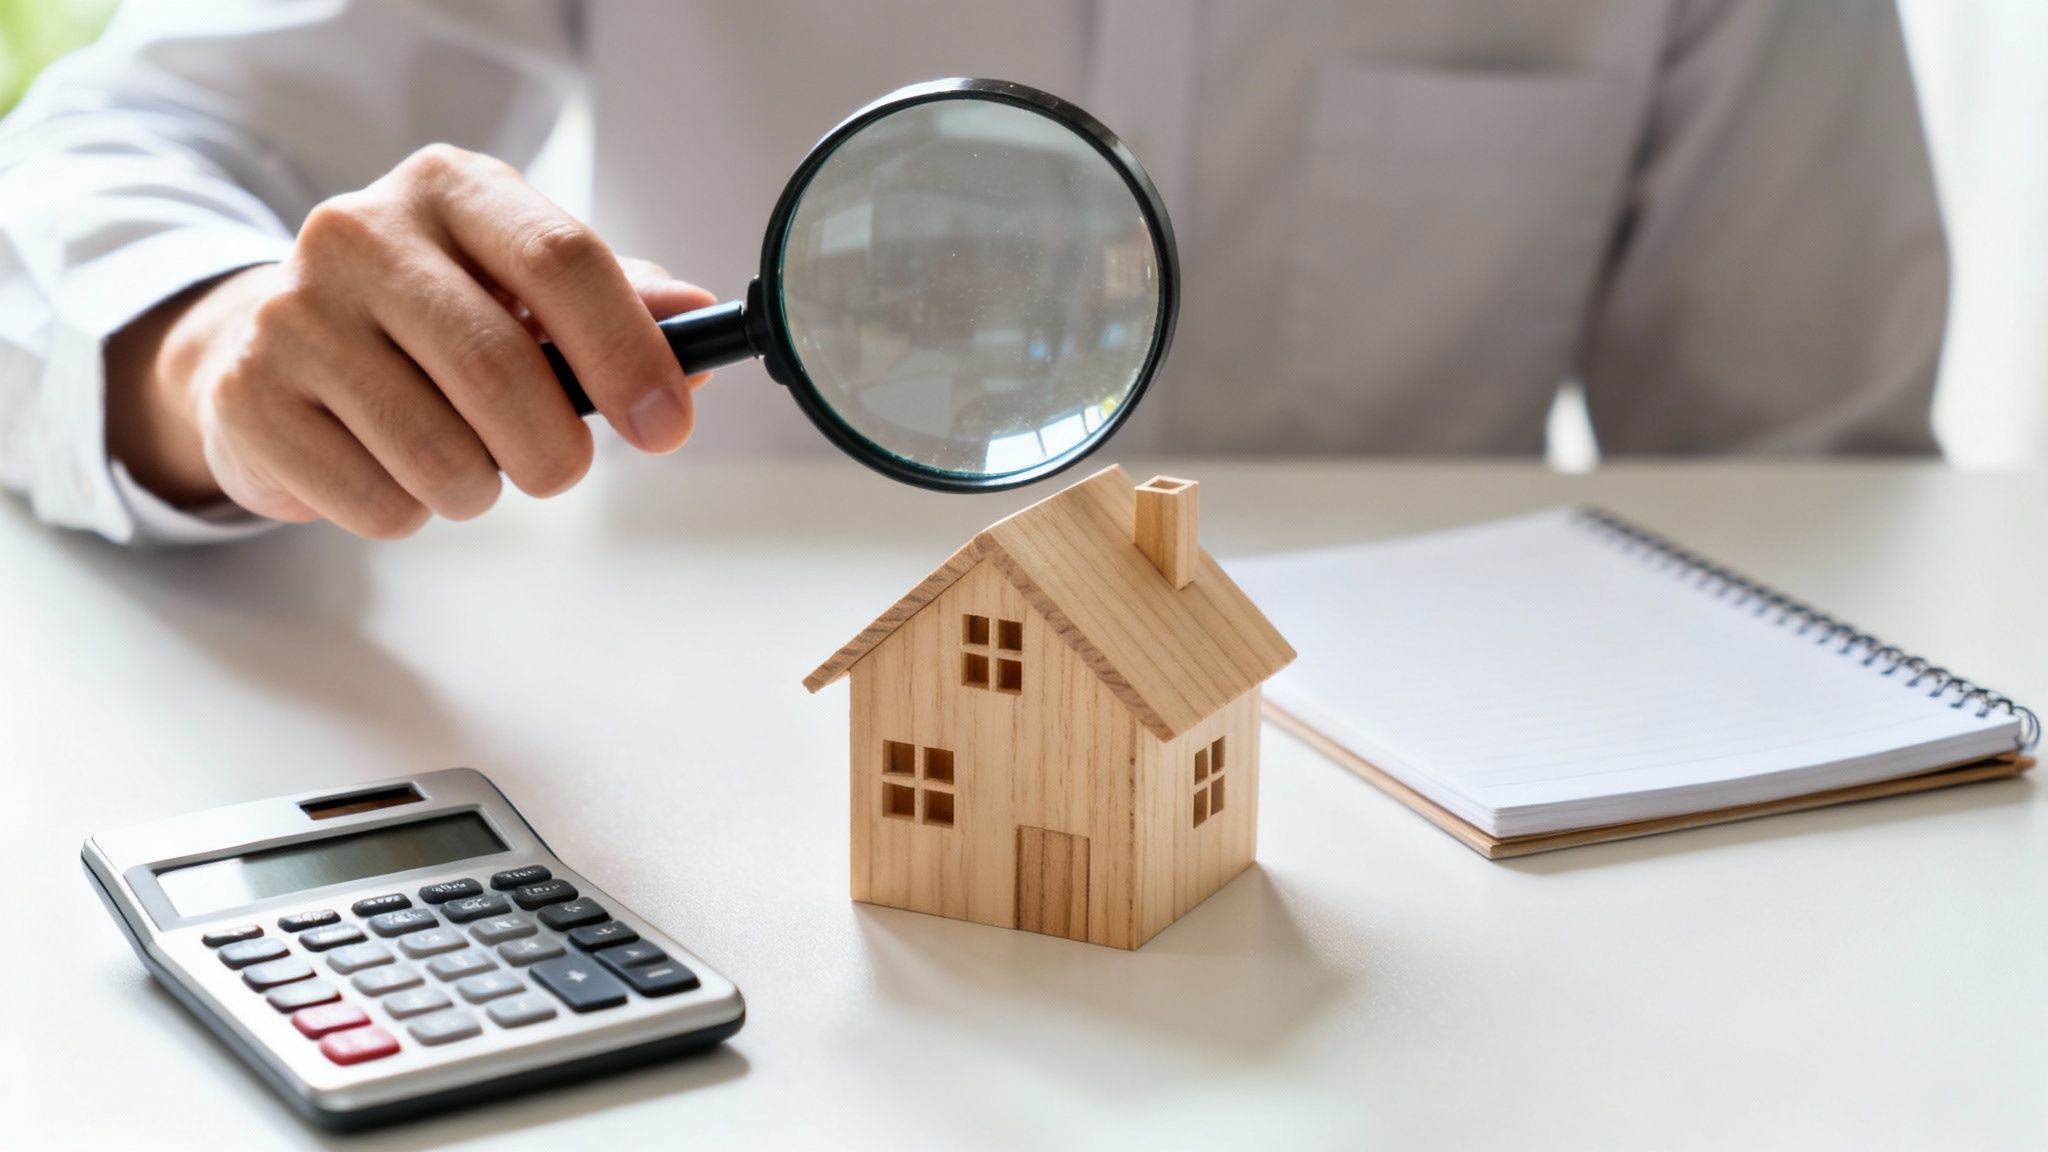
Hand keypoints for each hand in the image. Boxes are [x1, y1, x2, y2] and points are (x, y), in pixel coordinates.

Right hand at [106, 144, 716, 538]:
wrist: (271, 344)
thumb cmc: (432, 317)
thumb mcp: (522, 286)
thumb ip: (619, 303)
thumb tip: (700, 321)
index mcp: (450, 188)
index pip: (563, 260)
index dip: (629, 354)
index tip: (666, 426)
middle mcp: (360, 231)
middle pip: (501, 368)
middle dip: (556, 449)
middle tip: (559, 469)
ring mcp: (292, 312)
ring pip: (442, 457)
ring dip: (478, 487)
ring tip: (456, 455)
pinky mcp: (249, 397)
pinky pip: (379, 504)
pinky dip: (408, 512)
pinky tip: (384, 464)